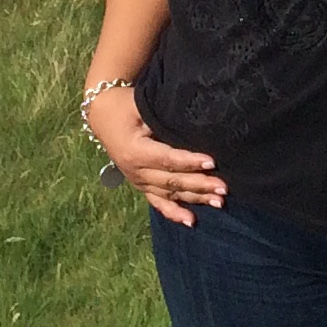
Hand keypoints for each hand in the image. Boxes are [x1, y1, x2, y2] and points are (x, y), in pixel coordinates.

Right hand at [87, 90, 225, 227]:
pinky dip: (174, 213)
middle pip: (171, 181)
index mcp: (134, 152)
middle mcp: (135, 171)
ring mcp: (138, 181)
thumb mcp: (141, 105)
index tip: (212, 162)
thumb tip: (194, 122)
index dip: (189, 162)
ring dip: (195, 198)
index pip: (167, 159)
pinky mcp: (141, 185)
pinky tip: (191, 221)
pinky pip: (158, 202)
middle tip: (223, 187)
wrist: (103, 115)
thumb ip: (163, 117)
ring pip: (169, 193)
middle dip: (199, 184)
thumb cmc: (125, 106)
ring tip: (218, 201)